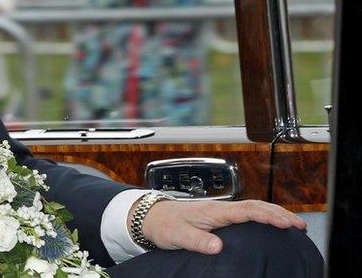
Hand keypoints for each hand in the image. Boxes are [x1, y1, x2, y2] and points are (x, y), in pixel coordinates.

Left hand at [137, 199, 306, 254]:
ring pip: (253, 208)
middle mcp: (220, 208)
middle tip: (300, 225)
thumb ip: (197, 240)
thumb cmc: (164, 224)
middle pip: (256, 206)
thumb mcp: (178, 235)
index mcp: (213, 210)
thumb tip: (218, 246)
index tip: (285, 223)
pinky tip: (271, 225)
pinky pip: (247, 214)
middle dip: (279, 213)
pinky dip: (263, 217)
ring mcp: (221, 212)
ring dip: (274, 213)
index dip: (267, 215)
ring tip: (294, 224)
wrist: (152, 216)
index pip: (247, 210)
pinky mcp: (220, 217)